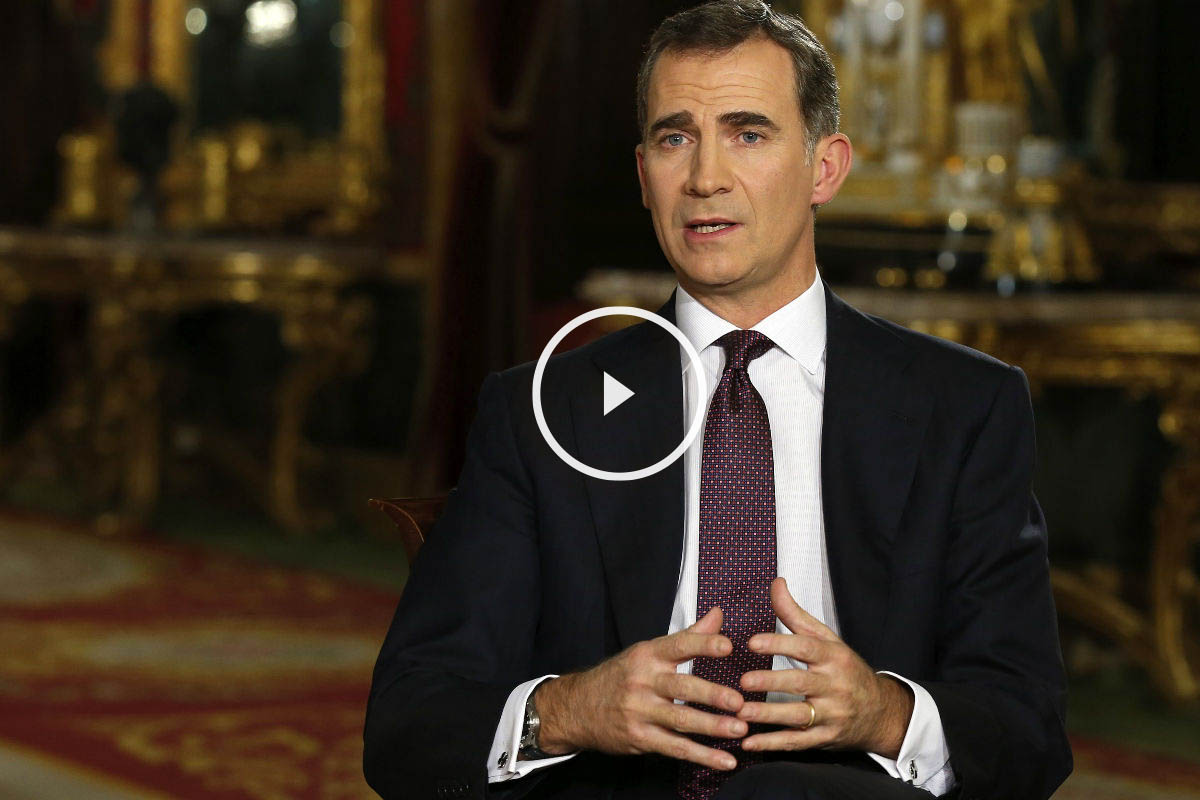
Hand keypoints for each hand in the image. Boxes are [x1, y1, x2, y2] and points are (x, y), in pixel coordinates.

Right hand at [536, 606, 747, 770]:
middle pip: (681, 687)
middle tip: (739, 701)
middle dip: (711, 694)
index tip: (728, 646)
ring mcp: (640, 712)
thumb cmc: (621, 676)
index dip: (703, 645)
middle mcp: (643, 682)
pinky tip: (725, 760)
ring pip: (680, 720)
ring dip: (712, 727)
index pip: (678, 646)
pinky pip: (675, 748)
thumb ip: (689, 636)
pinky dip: (703, 756)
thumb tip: (718, 614)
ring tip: (739, 728)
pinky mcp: (640, 738)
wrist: (577, 707)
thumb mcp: (648, 651)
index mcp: (647, 655)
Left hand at [735, 577, 913, 758]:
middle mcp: (834, 686)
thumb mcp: (826, 639)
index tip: (752, 642)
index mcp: (833, 657)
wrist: (881, 712)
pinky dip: (773, 744)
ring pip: (799, 716)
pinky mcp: (826, 738)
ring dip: (768, 716)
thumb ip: (795, 614)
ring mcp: (831, 715)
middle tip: (743, 682)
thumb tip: (776, 583)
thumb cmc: (846, 670)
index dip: (779, 643)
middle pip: (801, 683)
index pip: (806, 648)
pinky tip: (749, 743)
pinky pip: (798, 743)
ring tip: (741, 714)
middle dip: (771, 683)